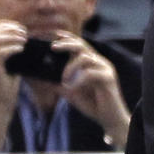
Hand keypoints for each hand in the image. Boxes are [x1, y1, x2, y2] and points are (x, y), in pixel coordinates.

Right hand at [0, 19, 25, 146]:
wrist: (1, 105)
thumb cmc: (6, 86)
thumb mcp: (10, 66)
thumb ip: (12, 53)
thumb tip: (23, 40)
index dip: (4, 26)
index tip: (20, 28)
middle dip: (9, 29)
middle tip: (24, 33)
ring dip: (12, 37)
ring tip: (24, 39)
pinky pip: (1, 53)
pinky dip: (12, 48)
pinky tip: (21, 49)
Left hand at [51, 31, 130, 148]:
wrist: (109, 119)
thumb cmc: (92, 105)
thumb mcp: (72, 92)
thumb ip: (61, 83)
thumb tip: (44, 78)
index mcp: (92, 64)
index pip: (80, 45)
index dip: (68, 38)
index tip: (55, 35)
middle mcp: (100, 63)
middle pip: (82, 45)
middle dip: (66, 44)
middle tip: (53, 47)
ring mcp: (105, 69)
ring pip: (85, 57)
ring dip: (70, 67)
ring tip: (64, 80)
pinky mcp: (109, 78)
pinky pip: (89, 73)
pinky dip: (78, 81)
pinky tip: (73, 88)